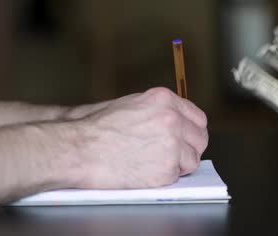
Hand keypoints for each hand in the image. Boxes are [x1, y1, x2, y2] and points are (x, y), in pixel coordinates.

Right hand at [76, 87, 207, 188]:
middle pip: (200, 138)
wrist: (77, 149)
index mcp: (164, 100)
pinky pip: (177, 176)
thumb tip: (173, 122)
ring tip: (155, 164)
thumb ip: (157, 110)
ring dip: (178, 165)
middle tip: (176, 156)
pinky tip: (146, 172)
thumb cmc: (94, 129)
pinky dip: (164, 178)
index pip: (197, 117)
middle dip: (189, 148)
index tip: (188, 138)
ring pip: (192, 160)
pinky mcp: (166, 168)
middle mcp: (172, 119)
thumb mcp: (130, 104)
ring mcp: (172, 144)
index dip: (192, 131)